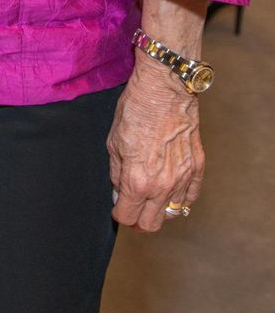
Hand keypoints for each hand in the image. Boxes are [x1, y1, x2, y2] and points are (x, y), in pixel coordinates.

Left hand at [107, 63, 204, 231]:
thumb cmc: (136, 110)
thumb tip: (120, 192)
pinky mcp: (197, 168)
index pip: (127, 217)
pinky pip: (190, 197)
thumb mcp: (114, 142)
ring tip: (151, 198)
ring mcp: (183, 178)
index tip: (118, 206)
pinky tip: (170, 190)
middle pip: (151, 223)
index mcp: (138, 181)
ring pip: (172, 214)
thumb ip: (117, 174)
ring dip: (159, 210)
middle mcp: (162, 186)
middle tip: (132, 207)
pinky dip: (180, 198)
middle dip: (138, 219)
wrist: (164, 89)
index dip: (119, 213)